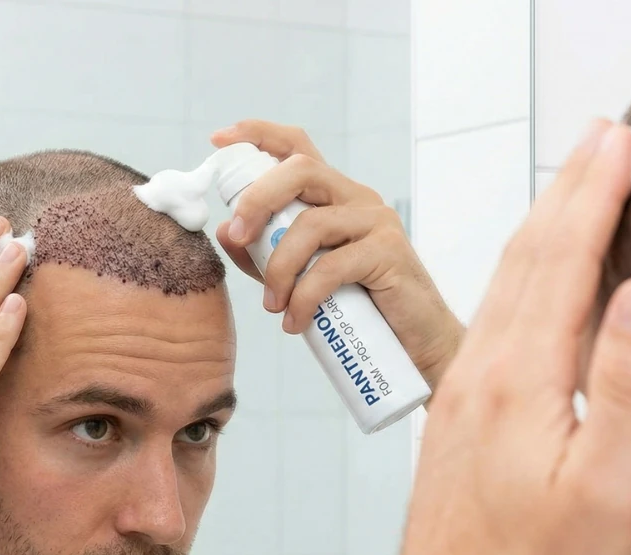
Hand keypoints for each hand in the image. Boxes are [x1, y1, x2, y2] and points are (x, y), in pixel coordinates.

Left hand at [210, 120, 463, 390]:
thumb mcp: (300, 276)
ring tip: (272, 306)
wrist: (413, 343)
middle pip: (301, 170)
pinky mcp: (388, 252)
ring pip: (311, 224)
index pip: (297, 147)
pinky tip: (296, 321)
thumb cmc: (358, 308)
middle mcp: (357, 198)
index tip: (217, 141)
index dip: (257, 135)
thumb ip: (264, 253)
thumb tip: (225, 231)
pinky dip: (304, 296)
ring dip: (278, 268)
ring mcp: (376, 221)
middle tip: (236, 236)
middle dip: (257, 199)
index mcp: (334, 196)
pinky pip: (332, 267)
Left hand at [392, 121, 630, 554]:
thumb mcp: (603, 489)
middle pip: (526, 258)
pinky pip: (490, 322)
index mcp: (519, 378)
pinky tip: (530, 286)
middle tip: (600, 138)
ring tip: (570, 189)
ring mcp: (461, 394)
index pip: (563, 260)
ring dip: (541, 228)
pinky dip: (520, 279)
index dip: (595, 194)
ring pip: (502, 288)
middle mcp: (479, 372)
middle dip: (567, 191)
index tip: (621, 139)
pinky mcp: (457, 418)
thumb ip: (624, 384)